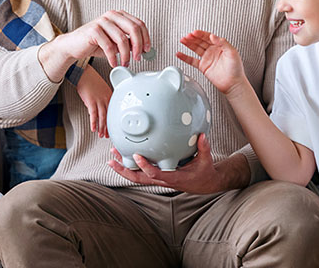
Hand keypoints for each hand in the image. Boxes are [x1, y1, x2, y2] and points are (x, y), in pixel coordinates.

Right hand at [40, 10, 150, 81]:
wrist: (74, 45)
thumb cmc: (95, 44)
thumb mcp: (116, 43)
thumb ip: (129, 43)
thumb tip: (144, 50)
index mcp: (119, 15)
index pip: (139, 24)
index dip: (146, 38)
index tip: (147, 50)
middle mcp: (111, 15)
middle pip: (133, 29)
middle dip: (138, 46)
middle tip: (138, 58)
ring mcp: (102, 21)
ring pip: (122, 39)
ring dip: (126, 55)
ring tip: (124, 63)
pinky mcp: (94, 30)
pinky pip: (109, 46)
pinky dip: (114, 57)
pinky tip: (114, 63)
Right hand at [76, 65, 111, 137]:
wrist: (83, 73)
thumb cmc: (90, 79)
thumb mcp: (101, 88)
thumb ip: (103, 98)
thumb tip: (99, 108)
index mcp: (110, 95)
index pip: (112, 111)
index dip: (111, 122)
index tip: (110, 129)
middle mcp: (106, 98)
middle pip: (108, 116)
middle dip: (107, 127)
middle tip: (107, 135)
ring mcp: (99, 100)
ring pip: (102, 117)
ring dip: (101, 127)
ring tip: (100, 135)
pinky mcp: (91, 101)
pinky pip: (93, 114)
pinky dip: (94, 123)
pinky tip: (93, 129)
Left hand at [107, 134, 234, 193]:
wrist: (204, 183)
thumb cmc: (204, 172)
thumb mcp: (206, 160)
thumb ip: (204, 148)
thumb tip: (202, 135)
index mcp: (174, 178)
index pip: (155, 174)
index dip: (145, 166)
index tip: (136, 156)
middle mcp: (163, 180)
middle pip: (139, 178)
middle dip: (124, 170)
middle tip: (112, 159)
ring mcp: (159, 179)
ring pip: (137, 177)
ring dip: (123, 168)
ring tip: (112, 156)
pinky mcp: (157, 176)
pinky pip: (141, 173)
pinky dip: (131, 167)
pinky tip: (124, 157)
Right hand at [176, 30, 245, 94]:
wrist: (233, 83)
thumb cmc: (236, 69)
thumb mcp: (232, 52)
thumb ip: (223, 43)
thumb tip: (213, 36)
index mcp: (219, 46)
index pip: (208, 37)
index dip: (201, 34)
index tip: (195, 32)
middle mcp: (212, 51)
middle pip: (200, 41)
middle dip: (193, 38)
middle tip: (187, 36)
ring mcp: (207, 58)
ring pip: (195, 49)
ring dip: (188, 44)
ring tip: (182, 40)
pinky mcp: (203, 67)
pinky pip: (192, 61)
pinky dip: (185, 57)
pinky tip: (179, 54)